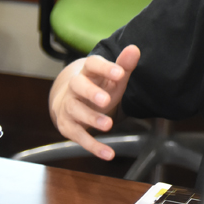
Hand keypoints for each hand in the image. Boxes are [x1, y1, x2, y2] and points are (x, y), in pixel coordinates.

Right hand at [49, 45, 140, 160]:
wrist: (71, 102)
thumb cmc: (99, 87)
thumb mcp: (113, 77)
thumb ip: (124, 65)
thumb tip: (134, 49)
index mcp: (88, 72)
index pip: (92, 64)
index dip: (105, 68)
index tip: (120, 73)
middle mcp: (75, 88)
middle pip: (78, 87)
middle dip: (91, 93)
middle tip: (106, 100)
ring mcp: (70, 107)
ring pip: (76, 112)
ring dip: (92, 119)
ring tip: (108, 125)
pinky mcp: (68, 127)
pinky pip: (79, 137)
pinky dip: (94, 146)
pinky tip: (109, 154)